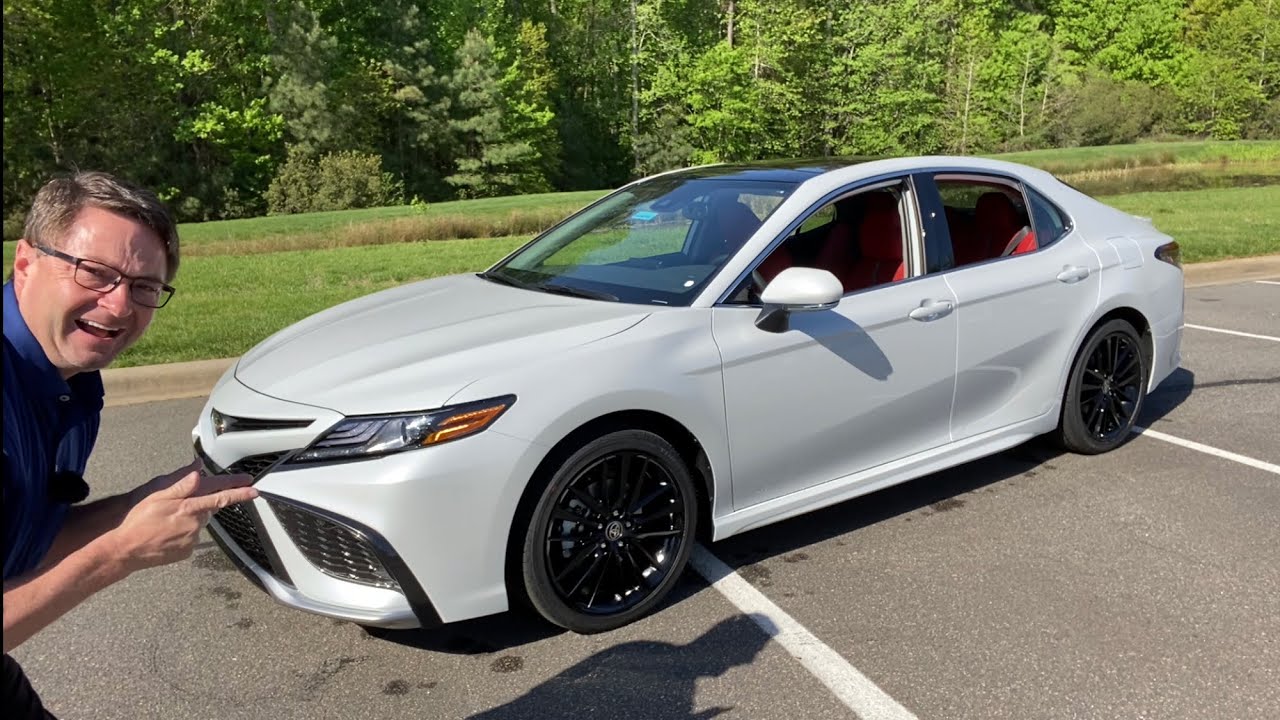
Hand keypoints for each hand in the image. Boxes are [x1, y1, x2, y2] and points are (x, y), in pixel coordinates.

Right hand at [108, 462, 257, 572]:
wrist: (122, 547)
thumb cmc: (136, 518)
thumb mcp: (156, 493)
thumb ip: (182, 481)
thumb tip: (198, 468)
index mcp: (189, 507)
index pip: (221, 496)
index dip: (238, 491)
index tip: (254, 489)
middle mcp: (194, 524)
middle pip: (209, 508)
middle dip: (201, 502)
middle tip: (177, 505)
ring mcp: (191, 539)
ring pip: (200, 522)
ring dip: (190, 517)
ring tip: (166, 520)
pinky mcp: (186, 551)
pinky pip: (191, 537)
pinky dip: (184, 532)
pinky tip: (166, 532)